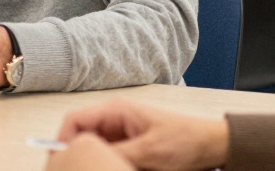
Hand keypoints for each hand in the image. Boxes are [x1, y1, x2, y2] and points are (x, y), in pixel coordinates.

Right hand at [54, 100, 228, 170]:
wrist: (213, 146)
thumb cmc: (185, 141)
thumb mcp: (149, 153)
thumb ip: (116, 156)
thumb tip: (89, 162)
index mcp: (115, 111)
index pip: (74, 121)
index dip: (62, 141)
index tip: (61, 163)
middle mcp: (113, 120)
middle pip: (81, 137)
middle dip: (78, 155)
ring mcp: (120, 133)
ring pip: (94, 150)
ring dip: (96, 162)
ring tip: (101, 170)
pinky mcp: (128, 146)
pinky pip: (109, 157)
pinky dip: (109, 166)